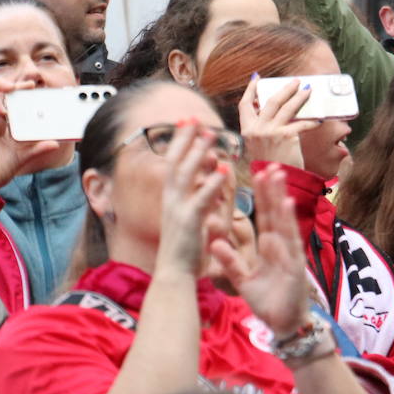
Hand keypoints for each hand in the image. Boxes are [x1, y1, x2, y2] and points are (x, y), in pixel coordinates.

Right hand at [0, 78, 65, 188]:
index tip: (31, 86)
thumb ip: (38, 148)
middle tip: (14, 88)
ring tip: (2, 111)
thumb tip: (55, 144)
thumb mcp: (23, 156)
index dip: (17, 87)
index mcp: (2, 121)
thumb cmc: (0, 168)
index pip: (7, 96)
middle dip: (2, 83)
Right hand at [153, 121, 232, 278]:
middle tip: (195, 118)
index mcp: (171, 198)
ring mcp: (178, 210)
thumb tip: (208, 176)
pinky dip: (211, 183)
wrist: (174, 275)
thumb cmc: (184, 248)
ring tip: (211, 135)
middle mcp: (171, 200)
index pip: (173, 163)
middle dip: (184, 139)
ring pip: (186, 175)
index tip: (187, 121)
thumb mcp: (188, 217)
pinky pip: (201, 199)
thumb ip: (197, 196)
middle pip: (175, 162)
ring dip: (198, 153)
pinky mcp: (190, 223)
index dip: (179, 141)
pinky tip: (222, 168)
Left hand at [210, 165, 309, 336]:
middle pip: (275, 212)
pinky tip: (285, 203)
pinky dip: (288, 221)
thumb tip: (213, 242)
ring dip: (280, 196)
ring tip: (276, 174)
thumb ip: (229, 261)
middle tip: (270, 164)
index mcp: (268, 247)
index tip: (258, 173)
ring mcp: (289, 252)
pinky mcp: (294, 263)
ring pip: (283, 219)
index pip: (264, 216)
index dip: (261, 196)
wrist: (283, 325)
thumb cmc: (267, 302)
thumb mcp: (243, 280)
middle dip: (272, 189)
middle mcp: (280, 245)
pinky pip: (290, 239)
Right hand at [239, 75, 317, 169]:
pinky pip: (301, 124)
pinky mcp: (287, 136)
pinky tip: (319, 118)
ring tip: (308, 90)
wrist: (274, 183)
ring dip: (299, 97)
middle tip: (295, 81)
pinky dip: (311, 121)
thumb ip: (261, 129)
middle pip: (271, 101)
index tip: (256, 78)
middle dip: (284, 89)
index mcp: (247, 130)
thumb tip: (271, 110)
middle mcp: (257, 129)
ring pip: (287, 107)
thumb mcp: (257, 145)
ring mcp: (272, 132)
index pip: (244, 104)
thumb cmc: (268, 164)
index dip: (250, 89)